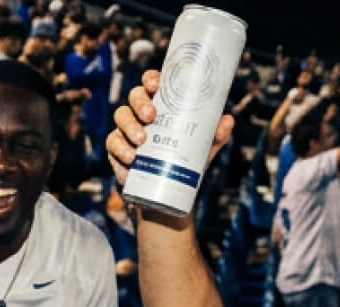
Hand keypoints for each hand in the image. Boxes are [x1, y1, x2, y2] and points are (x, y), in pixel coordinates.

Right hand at [107, 71, 233, 188]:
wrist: (163, 194)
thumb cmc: (182, 161)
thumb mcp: (201, 149)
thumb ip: (214, 135)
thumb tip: (227, 121)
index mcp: (160, 105)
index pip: (152, 83)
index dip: (151, 79)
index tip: (156, 85)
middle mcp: (141, 113)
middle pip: (134, 96)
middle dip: (140, 103)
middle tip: (151, 117)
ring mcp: (126, 130)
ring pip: (121, 116)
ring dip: (130, 126)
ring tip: (141, 140)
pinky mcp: (116, 149)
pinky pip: (112, 143)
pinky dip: (120, 148)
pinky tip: (131, 157)